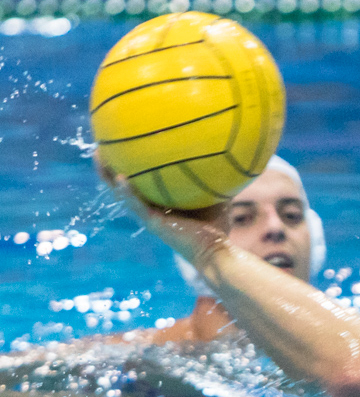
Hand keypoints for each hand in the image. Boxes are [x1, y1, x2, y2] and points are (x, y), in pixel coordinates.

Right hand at [96, 151, 228, 269]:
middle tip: (101, 144)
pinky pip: (136, 206)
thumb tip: (225, 152)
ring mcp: (148, 217)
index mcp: (160, 203)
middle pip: (124, 184)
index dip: (130, 164)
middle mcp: (150, 208)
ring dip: (107, 176)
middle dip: (111, 165)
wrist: (216, 252)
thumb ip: (214, 177)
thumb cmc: (217, 227)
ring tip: (98, 156)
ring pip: (121, 194)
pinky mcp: (152, 224)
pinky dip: (127, 192)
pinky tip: (120, 178)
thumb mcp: (215, 195)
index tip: (123, 144)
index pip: (140, 180)